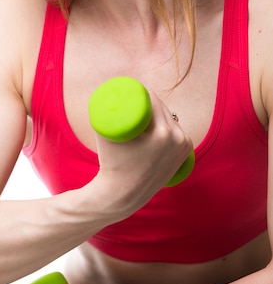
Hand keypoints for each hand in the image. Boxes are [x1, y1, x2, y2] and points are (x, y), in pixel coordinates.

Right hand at [94, 91, 192, 219]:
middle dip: (150, 101)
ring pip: (171, 120)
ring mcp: (183, 147)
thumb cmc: (110, 162)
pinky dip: (172, 126)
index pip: (153, 100)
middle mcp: (177, 138)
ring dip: (160, 113)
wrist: (122, 194)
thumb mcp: (108, 134)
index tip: (131, 89)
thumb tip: (100, 90)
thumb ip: (103, 111)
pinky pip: (178, 132)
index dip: (142, 91)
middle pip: (163, 109)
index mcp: (162, 132)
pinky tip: (166, 120)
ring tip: (147, 108)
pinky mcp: (185, 154)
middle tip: (135, 97)